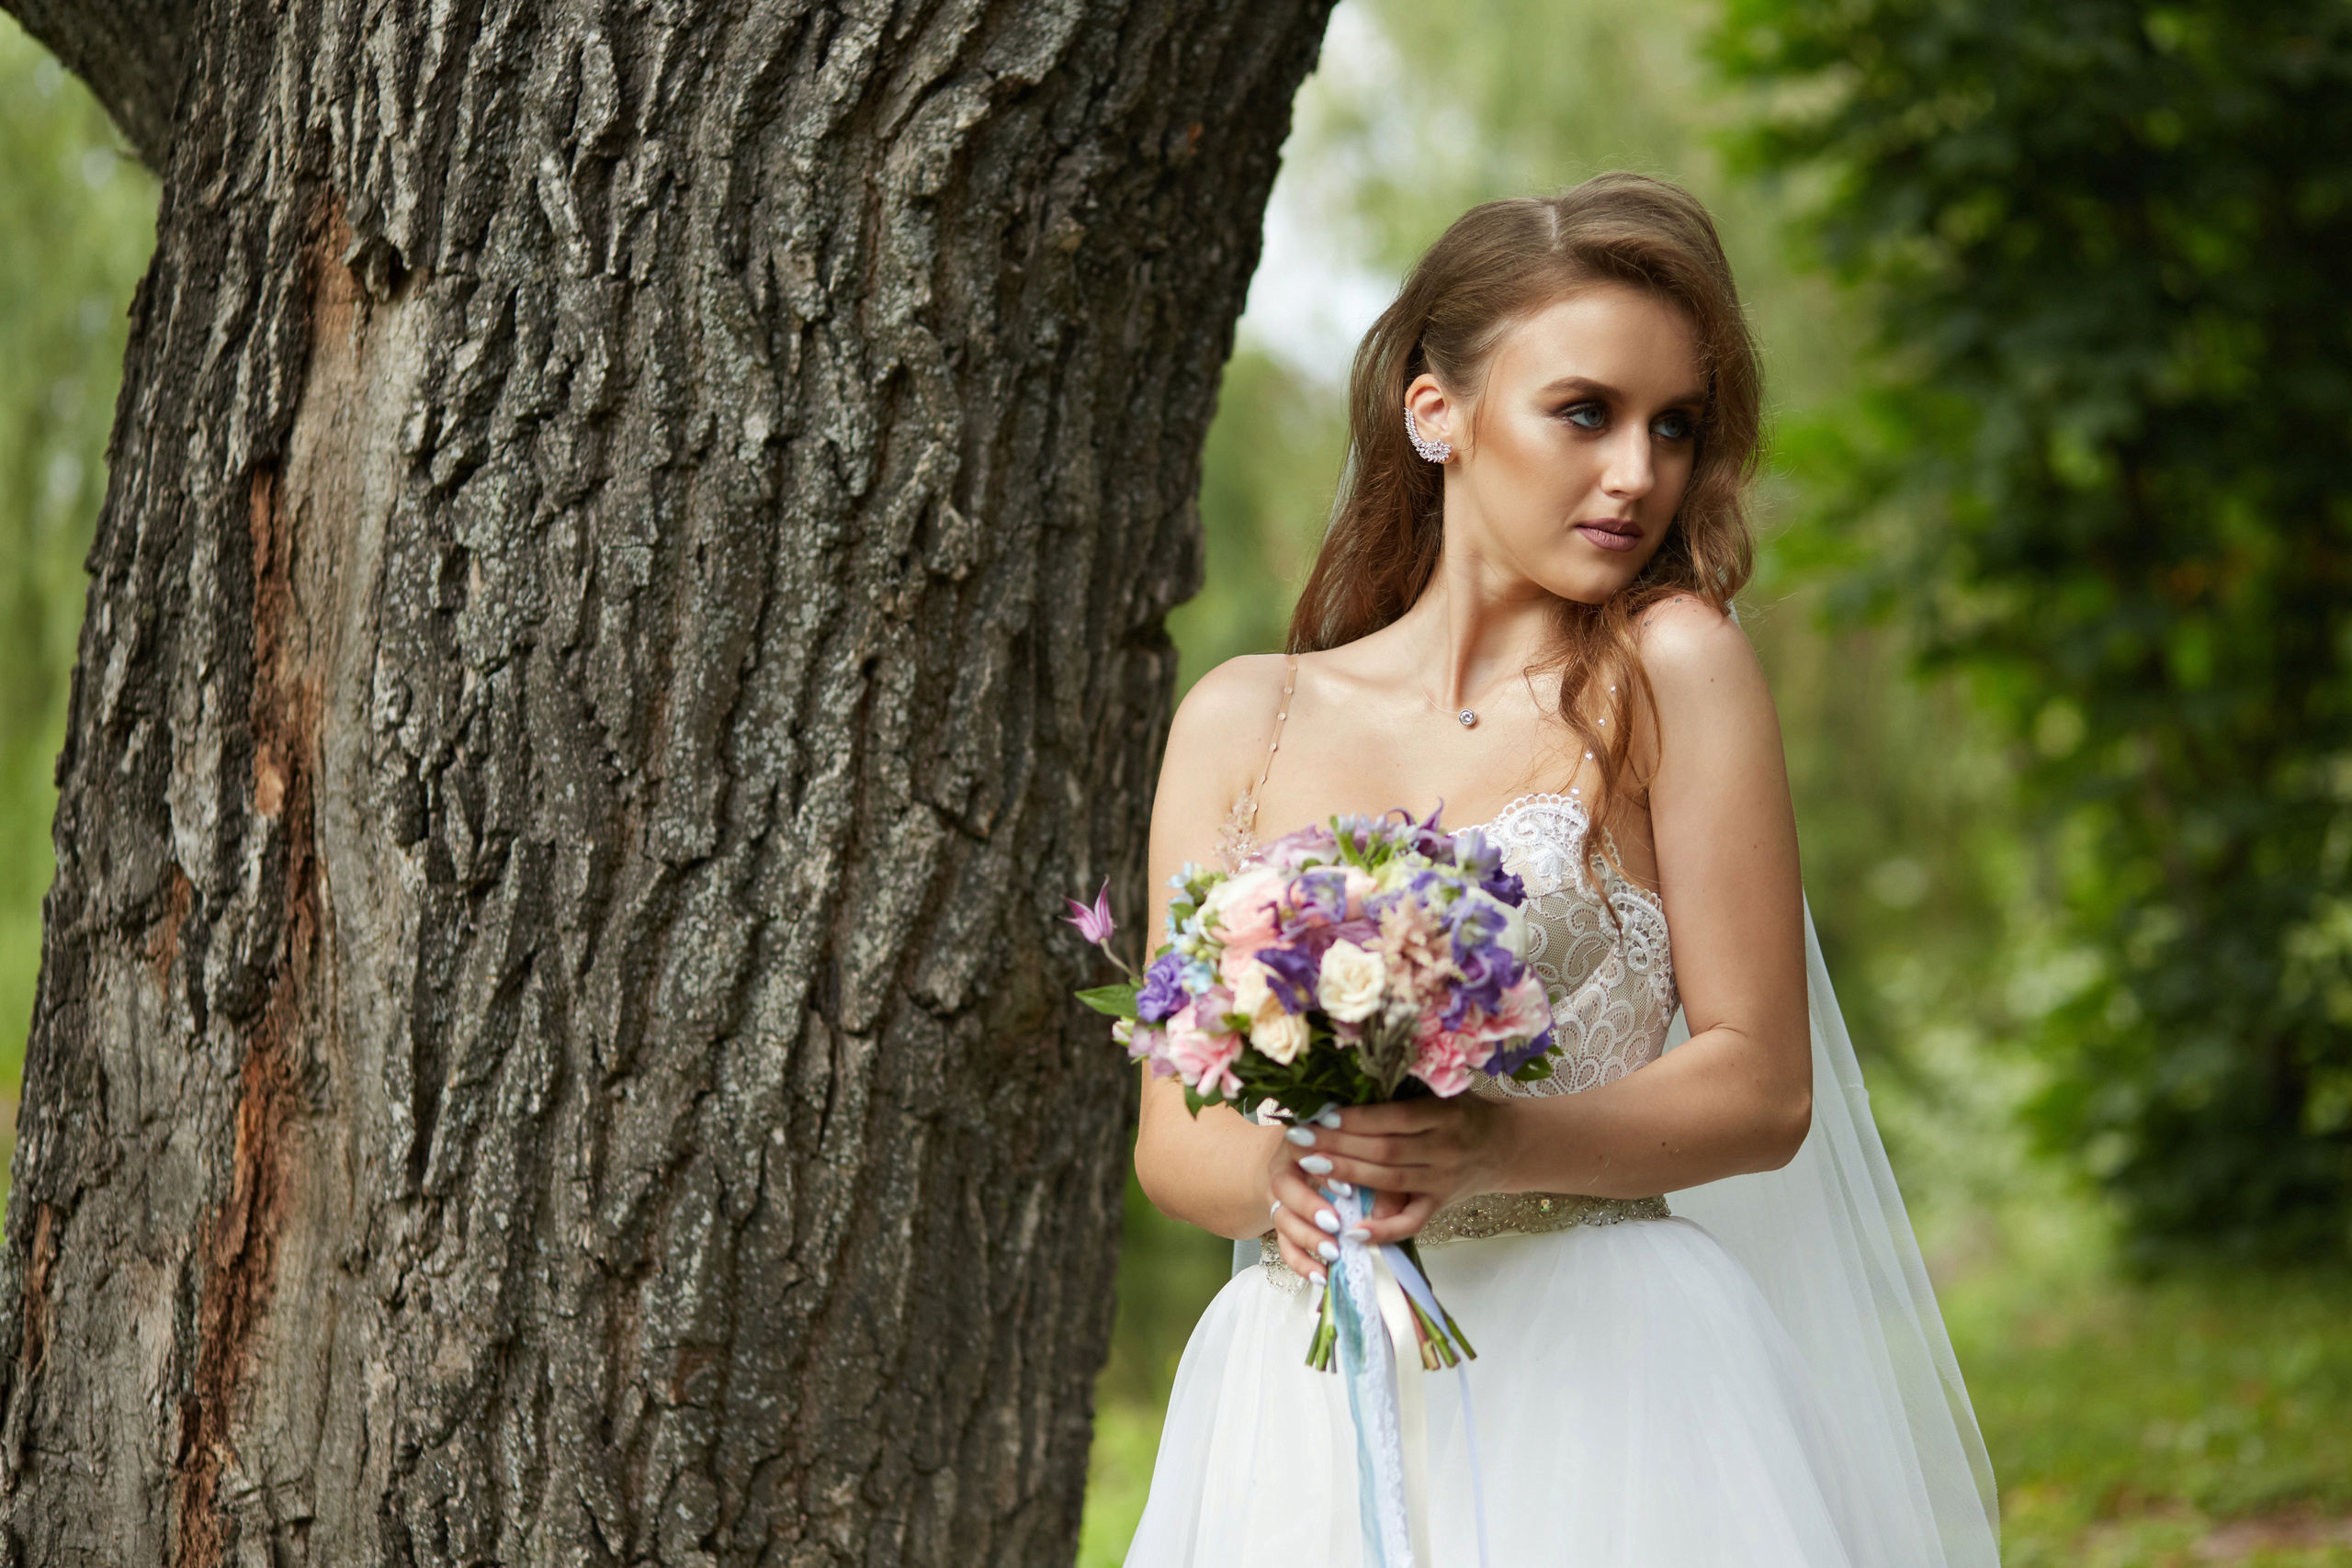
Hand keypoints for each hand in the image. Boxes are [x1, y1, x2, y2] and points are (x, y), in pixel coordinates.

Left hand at [1262, 1098, 1506, 1274]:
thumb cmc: (1466, 1112)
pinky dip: (1383, 1229)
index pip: (1395, 1118)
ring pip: (1389, 1181)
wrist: (1507, 1145)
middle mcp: (1445, 1149)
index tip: (1321, 1115)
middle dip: (1338, 1145)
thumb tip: (1351, 1080)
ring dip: (1347, 1174)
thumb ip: (1407, 1091)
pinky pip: (1411, 1222)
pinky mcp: (1440, 1205)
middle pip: (1385, 1150)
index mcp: (1446, 1115)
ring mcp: (1443, 1180)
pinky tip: (1352, 1229)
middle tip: (1299, 1138)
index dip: (1357, 1119)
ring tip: (1309, 1165)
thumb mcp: (1444, 1092)